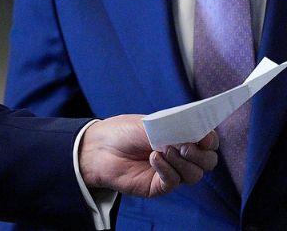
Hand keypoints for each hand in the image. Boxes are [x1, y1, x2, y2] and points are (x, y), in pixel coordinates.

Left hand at [79, 114, 218, 197]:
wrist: (98, 146)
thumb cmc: (124, 132)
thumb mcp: (151, 124)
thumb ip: (174, 129)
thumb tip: (197, 135)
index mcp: (182, 138)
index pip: (208, 142)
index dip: (210, 140)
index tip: (204, 137)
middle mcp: (181, 156)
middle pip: (207, 162)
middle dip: (200, 155)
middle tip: (184, 147)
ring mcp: (172, 172)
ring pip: (194, 175)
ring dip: (182, 162)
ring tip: (163, 150)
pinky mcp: (159, 185)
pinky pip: (174, 182)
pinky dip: (167, 170)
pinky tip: (153, 159)